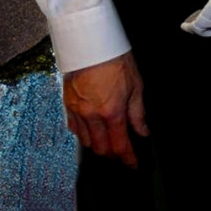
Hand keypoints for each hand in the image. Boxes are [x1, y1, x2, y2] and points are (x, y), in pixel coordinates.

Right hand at [63, 51, 149, 168]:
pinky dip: (85, 135)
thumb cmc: (117, 62)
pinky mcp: (67, 106)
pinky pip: (75, 129)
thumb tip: (143, 132)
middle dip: (113, 155)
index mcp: (112, 113)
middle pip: (101, 149)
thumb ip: (138, 113)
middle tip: (123, 154)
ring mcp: (77, 112)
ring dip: (99, 146)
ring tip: (110, 143)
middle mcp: (92, 117)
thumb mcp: (136, 87)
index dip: (127, 158)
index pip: (119, 145)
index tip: (133, 165)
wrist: (91, 45)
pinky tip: (93, 131)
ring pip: (86, 142)